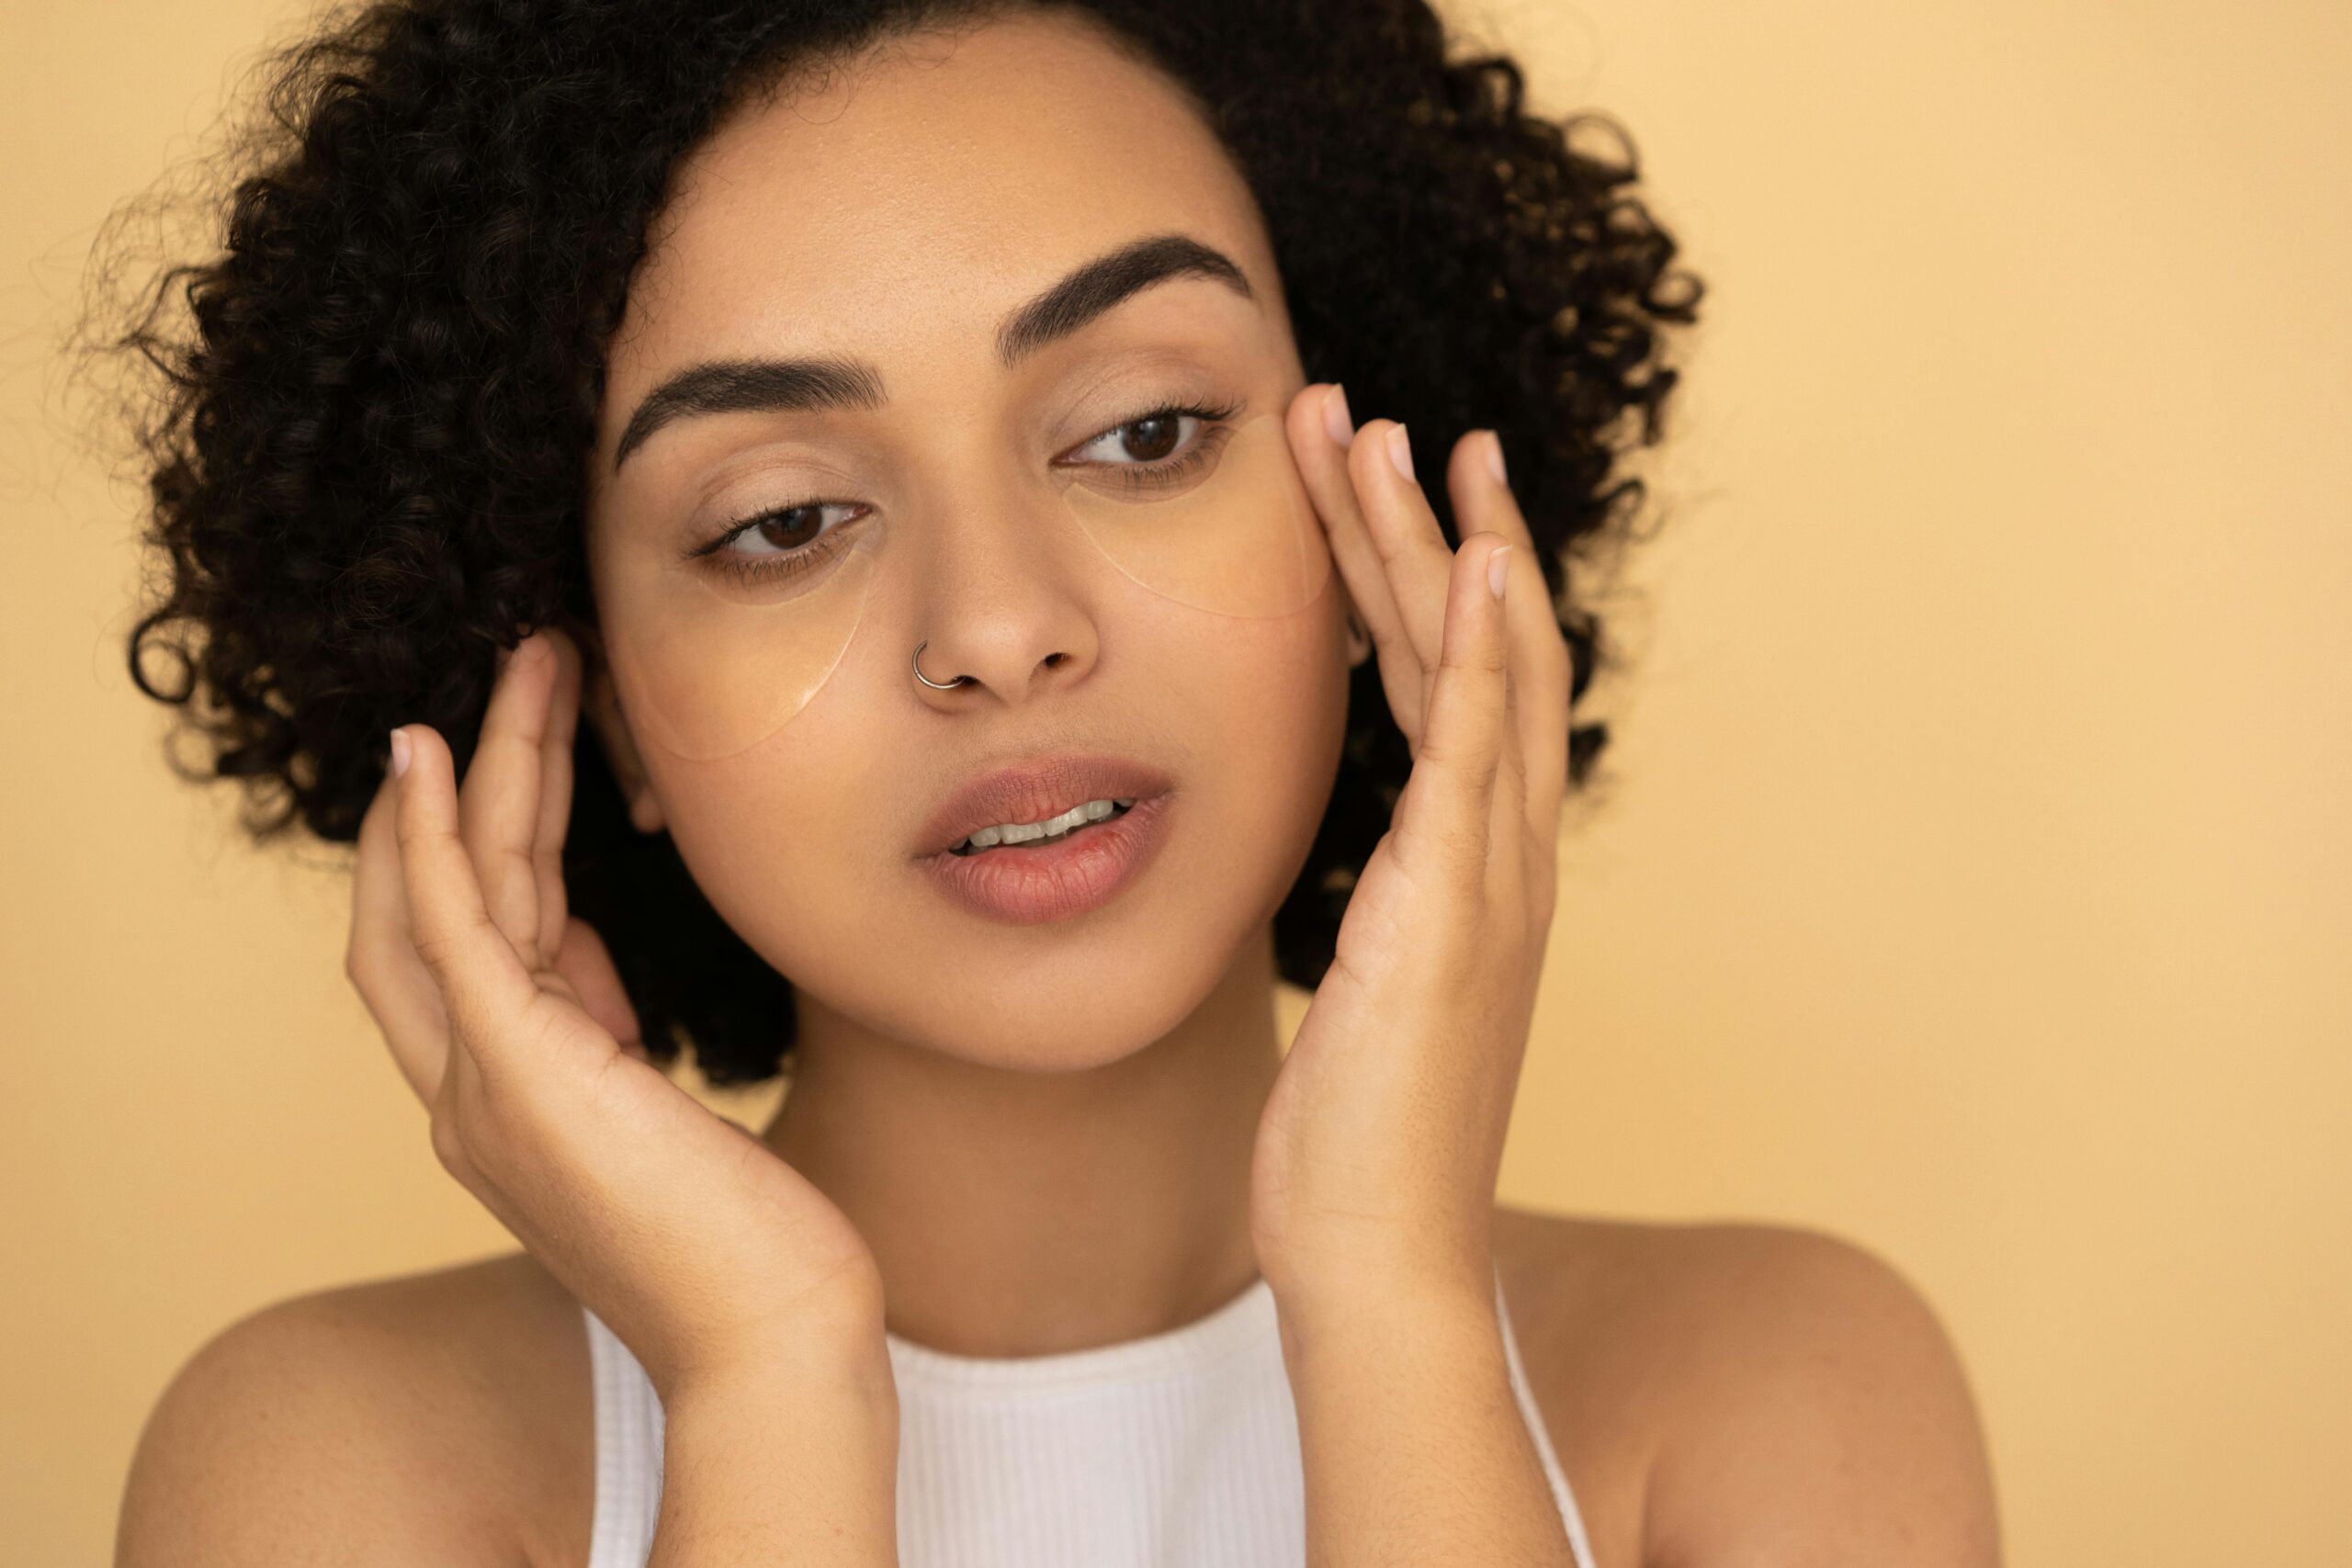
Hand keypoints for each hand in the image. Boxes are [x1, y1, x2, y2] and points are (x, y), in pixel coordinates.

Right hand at [346, 626, 885, 1401]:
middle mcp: (467, 1094)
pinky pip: (448, 927)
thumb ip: (605, 1039)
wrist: (776, 1337)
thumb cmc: (748, 1241)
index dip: (480, 836)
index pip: (468, 942)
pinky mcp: (516, 1074)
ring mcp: (479, 1087)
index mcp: (504, 1103)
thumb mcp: (660, 1116)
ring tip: (522, 660)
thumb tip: (586, 966)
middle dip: (471, 779)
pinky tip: (430, 752)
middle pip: (428, 902)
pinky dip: (427, 835)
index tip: (527, 748)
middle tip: (524, 667)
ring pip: (446, 889)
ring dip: (477, 767)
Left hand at [1251, 384, 1572, 1310]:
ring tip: (1396, 438)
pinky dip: (1484, 649)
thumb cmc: (1351, 1139)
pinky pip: (1478, 753)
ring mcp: (1493, 879)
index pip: (1455, 688)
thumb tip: (1352, 881)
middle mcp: (1503, 856)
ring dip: (1443, 545)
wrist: (1374, 1254)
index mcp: (1476, 871)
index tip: (1380, 490)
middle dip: (1427, 527)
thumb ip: (1375, 919)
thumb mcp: (1362, 998)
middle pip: (1479, 650)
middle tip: (1377, 419)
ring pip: (1482, 670)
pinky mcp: (1455, 911)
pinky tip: (1479, 557)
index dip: (1421, 579)